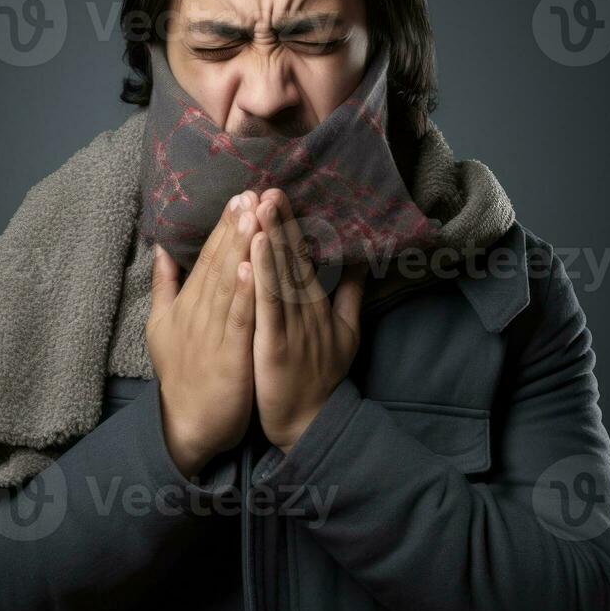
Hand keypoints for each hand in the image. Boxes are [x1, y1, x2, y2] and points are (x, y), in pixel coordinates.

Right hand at [146, 191, 261, 478]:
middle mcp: (197, 312)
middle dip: (235, 226)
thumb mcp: (163, 326)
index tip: (241, 195)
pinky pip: (235, 320)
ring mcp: (210, 333)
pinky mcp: (225, 356)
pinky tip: (251, 267)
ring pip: (227, 283)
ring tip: (252, 216)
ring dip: (240, 248)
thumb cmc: (183, 374)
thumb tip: (160, 249)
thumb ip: (165, 286)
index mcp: (189, 303)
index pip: (209, 257)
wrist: (187, 425)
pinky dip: (241, 293)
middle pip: (219, 262)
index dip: (225, 226)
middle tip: (250, 191)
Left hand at [250, 189, 367, 451]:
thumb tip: (361, 260)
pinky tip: (248, 258)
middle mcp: (305, 310)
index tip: (276, 192)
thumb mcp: (348, 332)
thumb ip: (353, 294)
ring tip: (258, 210)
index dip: (290, 225)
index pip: (302, 257)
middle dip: (280, 223)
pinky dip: (258, 283)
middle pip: (291, 260)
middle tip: (268, 188)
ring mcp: (291, 328)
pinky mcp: (274, 347)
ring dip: (269, 242)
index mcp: (316, 303)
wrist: (311, 422)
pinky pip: (266, 310)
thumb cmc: (323, 375)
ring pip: (278, 278)